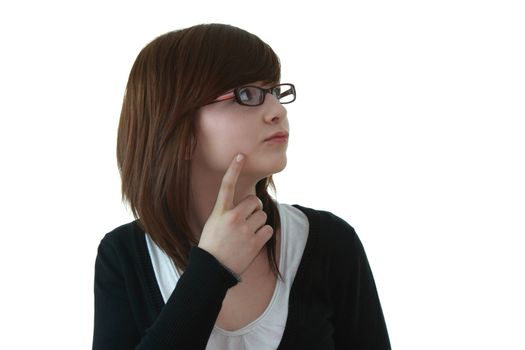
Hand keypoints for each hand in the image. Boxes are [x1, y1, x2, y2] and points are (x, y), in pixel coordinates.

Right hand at [197, 154, 273, 276]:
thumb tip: (249, 205)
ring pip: (263, 215)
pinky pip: (268, 229)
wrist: (212, 270)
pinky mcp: (254, 243)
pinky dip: (264, 233)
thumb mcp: (213, 223)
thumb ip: (228, 212)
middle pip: (254, 201)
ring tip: (248, 232)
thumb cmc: (212, 245)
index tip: (240, 155)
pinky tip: (253, 240)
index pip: (227, 186)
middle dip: (254, 208)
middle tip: (247, 218)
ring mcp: (244, 230)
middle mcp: (233, 218)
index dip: (233, 169)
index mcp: (220, 212)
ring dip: (259, 222)